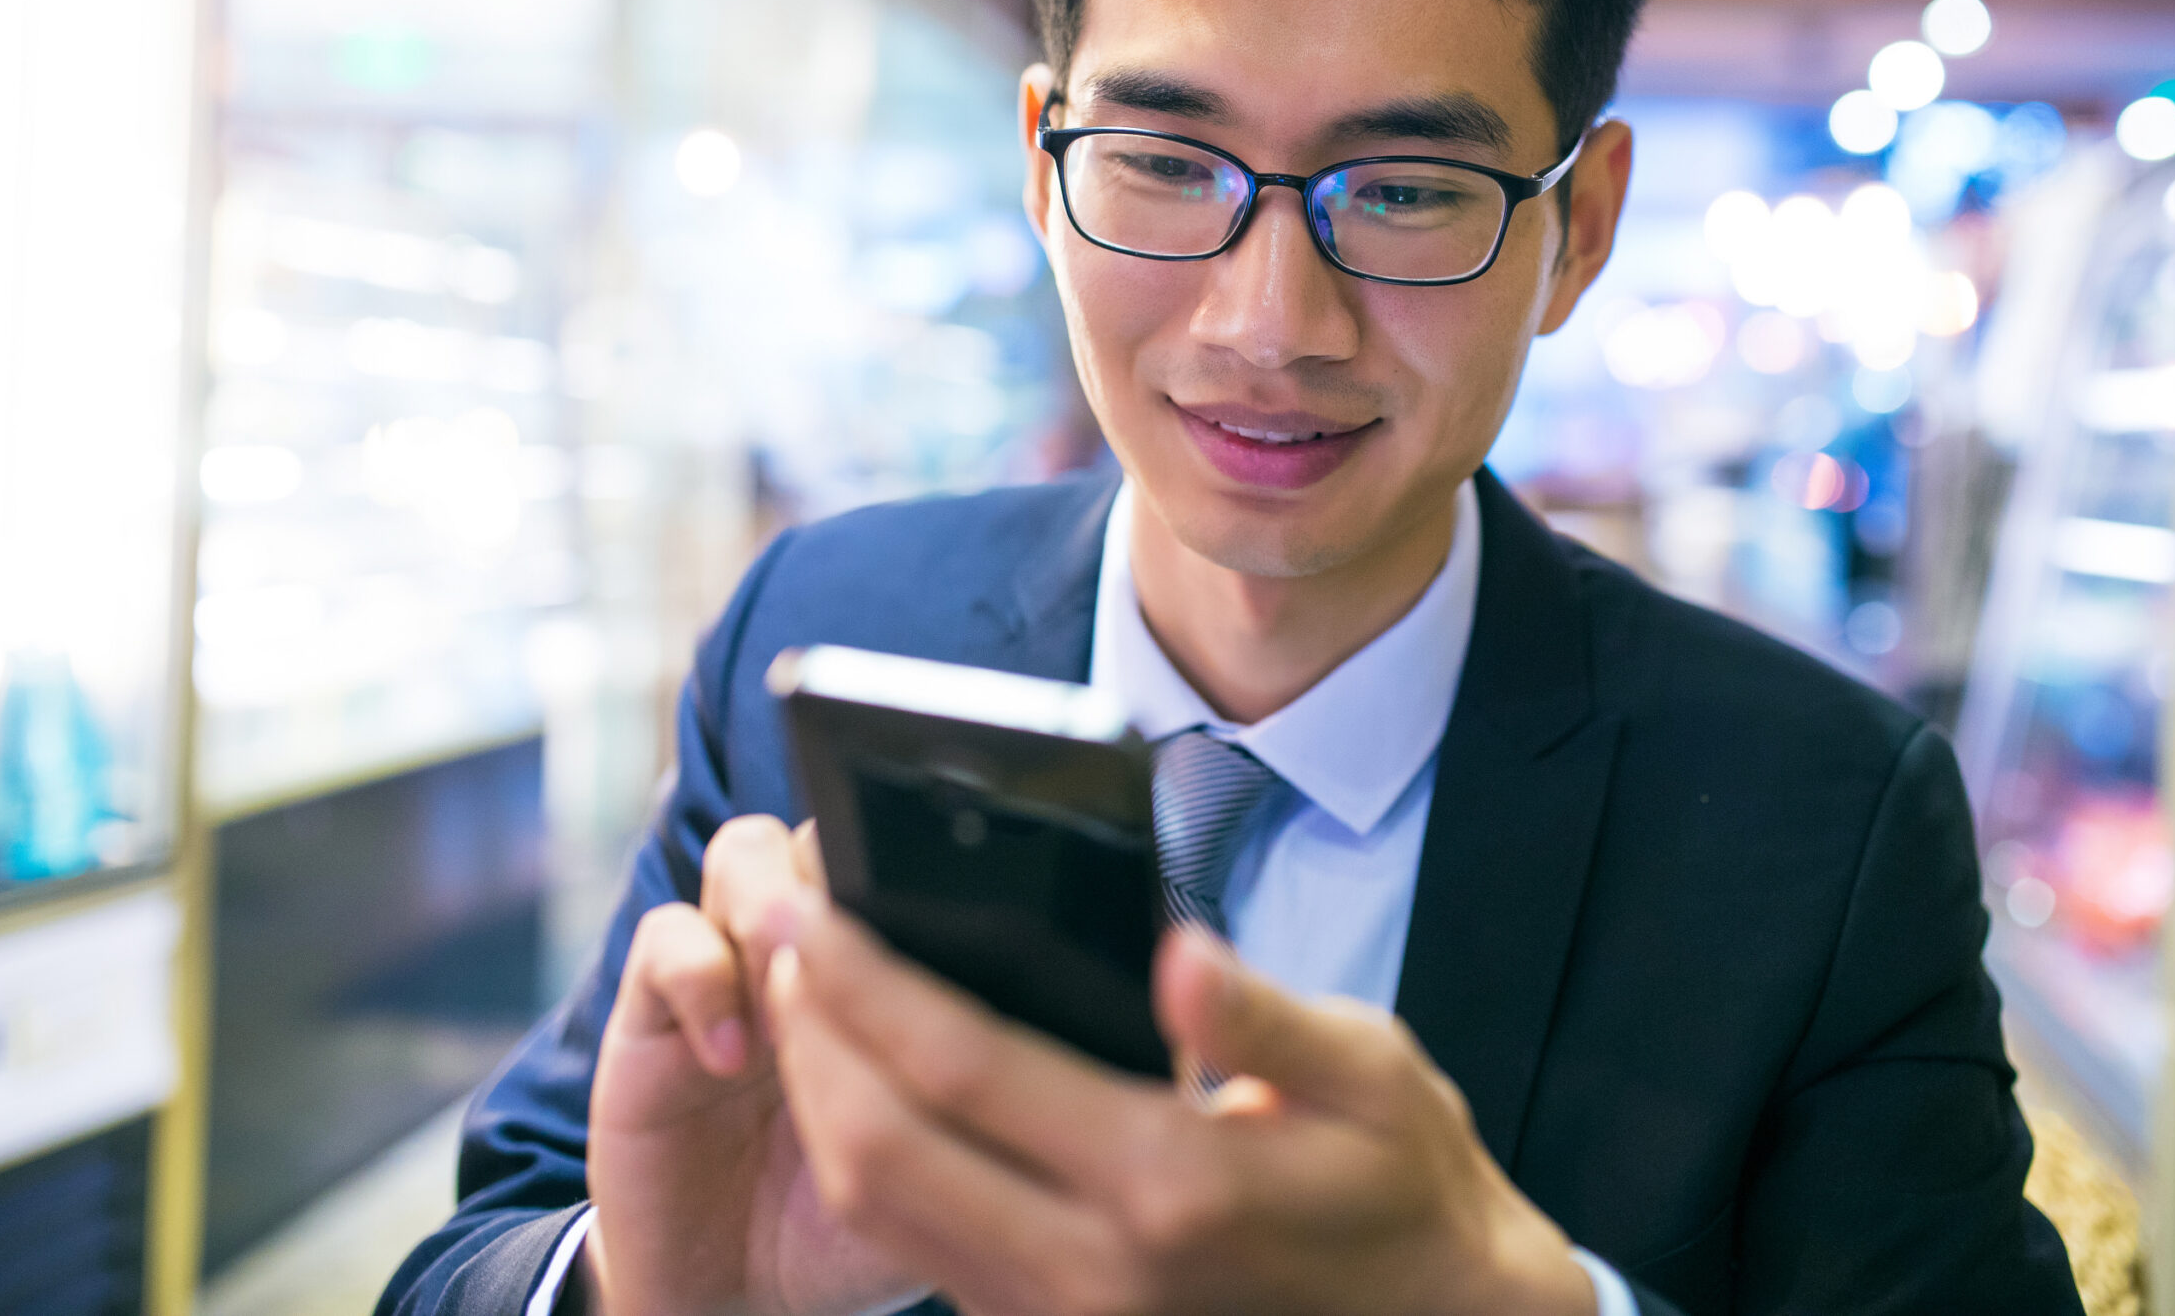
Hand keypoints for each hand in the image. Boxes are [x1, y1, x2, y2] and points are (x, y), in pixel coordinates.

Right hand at [580, 815, 923, 1315]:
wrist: (737, 1295)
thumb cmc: (850, 1227)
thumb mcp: (936, 1163)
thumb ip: (967, 1084)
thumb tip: (1041, 1021)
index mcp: (887, 973)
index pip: (911, 856)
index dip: (932, 864)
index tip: (972, 916)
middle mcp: (807, 954)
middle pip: (831, 827)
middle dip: (853, 870)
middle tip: (877, 955)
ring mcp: (729, 972)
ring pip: (748, 851)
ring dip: (777, 906)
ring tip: (798, 997)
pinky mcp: (652, 1012)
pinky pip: (668, 939)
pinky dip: (703, 978)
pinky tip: (734, 1056)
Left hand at [762, 905, 1597, 1315]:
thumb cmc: (1403, 1185)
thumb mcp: (1371, 1073)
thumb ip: (1264, 1017)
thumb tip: (1178, 956)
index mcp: (1169, 1183)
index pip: (964, 1070)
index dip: (865, 983)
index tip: (806, 904)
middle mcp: (1092, 1270)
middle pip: (880, 1149)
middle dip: (804, 1032)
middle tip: (771, 930)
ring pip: (881, 1210)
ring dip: (816, 1096)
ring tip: (796, 991)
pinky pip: (917, 1250)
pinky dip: (864, 1158)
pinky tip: (859, 1079)